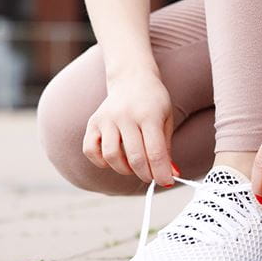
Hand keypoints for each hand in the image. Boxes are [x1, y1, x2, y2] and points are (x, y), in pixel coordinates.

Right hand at [82, 70, 177, 185]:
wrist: (132, 78)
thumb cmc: (153, 102)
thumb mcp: (166, 120)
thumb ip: (166, 148)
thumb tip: (171, 175)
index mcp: (149, 114)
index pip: (155, 152)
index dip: (161, 172)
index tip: (167, 182)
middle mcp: (125, 116)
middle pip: (134, 157)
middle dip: (146, 174)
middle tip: (151, 177)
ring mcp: (106, 118)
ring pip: (111, 156)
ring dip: (124, 170)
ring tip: (134, 167)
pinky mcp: (93, 122)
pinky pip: (91, 150)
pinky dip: (101, 161)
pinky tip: (114, 159)